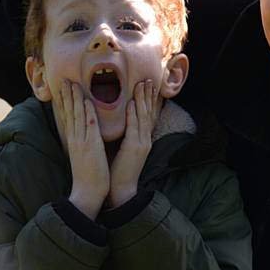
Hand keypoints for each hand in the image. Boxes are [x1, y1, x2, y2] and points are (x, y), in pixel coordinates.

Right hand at [55, 81, 109, 218]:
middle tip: (64, 79)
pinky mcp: (91, 145)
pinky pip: (89, 125)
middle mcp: (75, 138)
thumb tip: (84, 134)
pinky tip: (86, 101)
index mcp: (74, 140)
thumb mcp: (84, 154)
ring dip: (75, 98)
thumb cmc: (90, 174)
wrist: (88, 192)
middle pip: (69, 113)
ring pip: (77, 115)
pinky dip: (87, 113)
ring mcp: (82, 141)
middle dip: (66, 95)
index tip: (62, 87)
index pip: (67, 117)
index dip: (64, 101)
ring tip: (71, 83)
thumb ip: (83, 142)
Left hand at [108, 80, 159, 207]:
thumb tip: (121, 123)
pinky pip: (134, 128)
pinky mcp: (134, 148)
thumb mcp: (125, 150)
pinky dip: (132, 114)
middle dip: (149, 95)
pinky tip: (130, 103)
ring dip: (142, 99)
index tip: (149, 86)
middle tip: (150, 79)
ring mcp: (141, 143)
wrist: (122, 190)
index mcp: (142, 139)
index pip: (148, 115)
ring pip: (143, 116)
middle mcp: (145, 138)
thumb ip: (126, 136)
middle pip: (149, 112)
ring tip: (142, 84)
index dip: (149, 99)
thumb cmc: (119, 171)